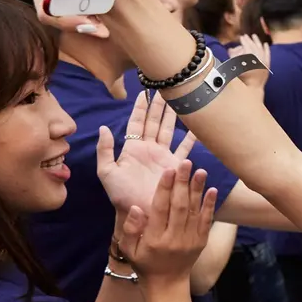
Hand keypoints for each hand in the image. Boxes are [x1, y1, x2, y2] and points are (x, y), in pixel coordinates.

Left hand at [97, 92, 196, 216]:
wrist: (141, 213)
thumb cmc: (121, 195)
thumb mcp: (107, 173)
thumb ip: (105, 150)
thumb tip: (104, 128)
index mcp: (132, 148)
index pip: (136, 123)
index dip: (140, 108)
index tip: (144, 92)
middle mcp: (149, 149)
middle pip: (155, 122)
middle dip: (159, 105)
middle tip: (165, 88)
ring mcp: (163, 157)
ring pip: (169, 130)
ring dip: (174, 115)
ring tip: (179, 100)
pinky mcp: (176, 166)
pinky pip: (185, 148)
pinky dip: (191, 137)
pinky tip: (197, 127)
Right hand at [117, 160, 216, 282]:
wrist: (167, 283)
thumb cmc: (144, 262)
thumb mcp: (129, 249)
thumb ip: (130, 228)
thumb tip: (136, 206)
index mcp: (155, 239)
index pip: (160, 209)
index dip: (164, 189)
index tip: (168, 171)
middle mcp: (174, 239)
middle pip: (179, 206)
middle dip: (182, 183)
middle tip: (185, 164)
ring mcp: (190, 241)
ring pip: (194, 211)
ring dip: (197, 190)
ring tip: (200, 170)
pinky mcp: (201, 242)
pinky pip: (206, 221)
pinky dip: (209, 205)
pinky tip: (212, 189)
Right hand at [228, 34, 270, 89]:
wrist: (251, 89)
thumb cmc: (241, 78)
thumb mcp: (234, 66)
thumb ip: (232, 56)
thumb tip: (231, 49)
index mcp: (249, 58)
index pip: (247, 46)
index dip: (244, 41)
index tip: (241, 37)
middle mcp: (258, 58)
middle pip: (254, 47)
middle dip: (249, 40)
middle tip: (246, 36)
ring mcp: (264, 62)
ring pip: (261, 49)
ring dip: (257, 42)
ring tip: (254, 36)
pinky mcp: (267, 66)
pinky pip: (268, 55)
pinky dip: (267, 49)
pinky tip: (265, 44)